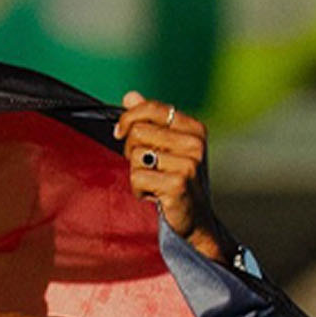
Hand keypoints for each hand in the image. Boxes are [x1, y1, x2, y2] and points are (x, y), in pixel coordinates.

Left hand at [116, 92, 228, 262]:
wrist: (196, 221)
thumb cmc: (178, 181)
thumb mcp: (167, 147)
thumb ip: (149, 120)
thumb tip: (130, 96)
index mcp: (194, 129)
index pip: (153, 108)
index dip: (129, 117)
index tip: (120, 132)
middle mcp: (195, 143)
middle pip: (138, 131)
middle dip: (132, 150)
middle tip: (147, 166)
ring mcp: (188, 164)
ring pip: (135, 155)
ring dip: (136, 172)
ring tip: (154, 182)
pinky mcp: (177, 184)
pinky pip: (137, 177)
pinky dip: (139, 190)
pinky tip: (155, 195)